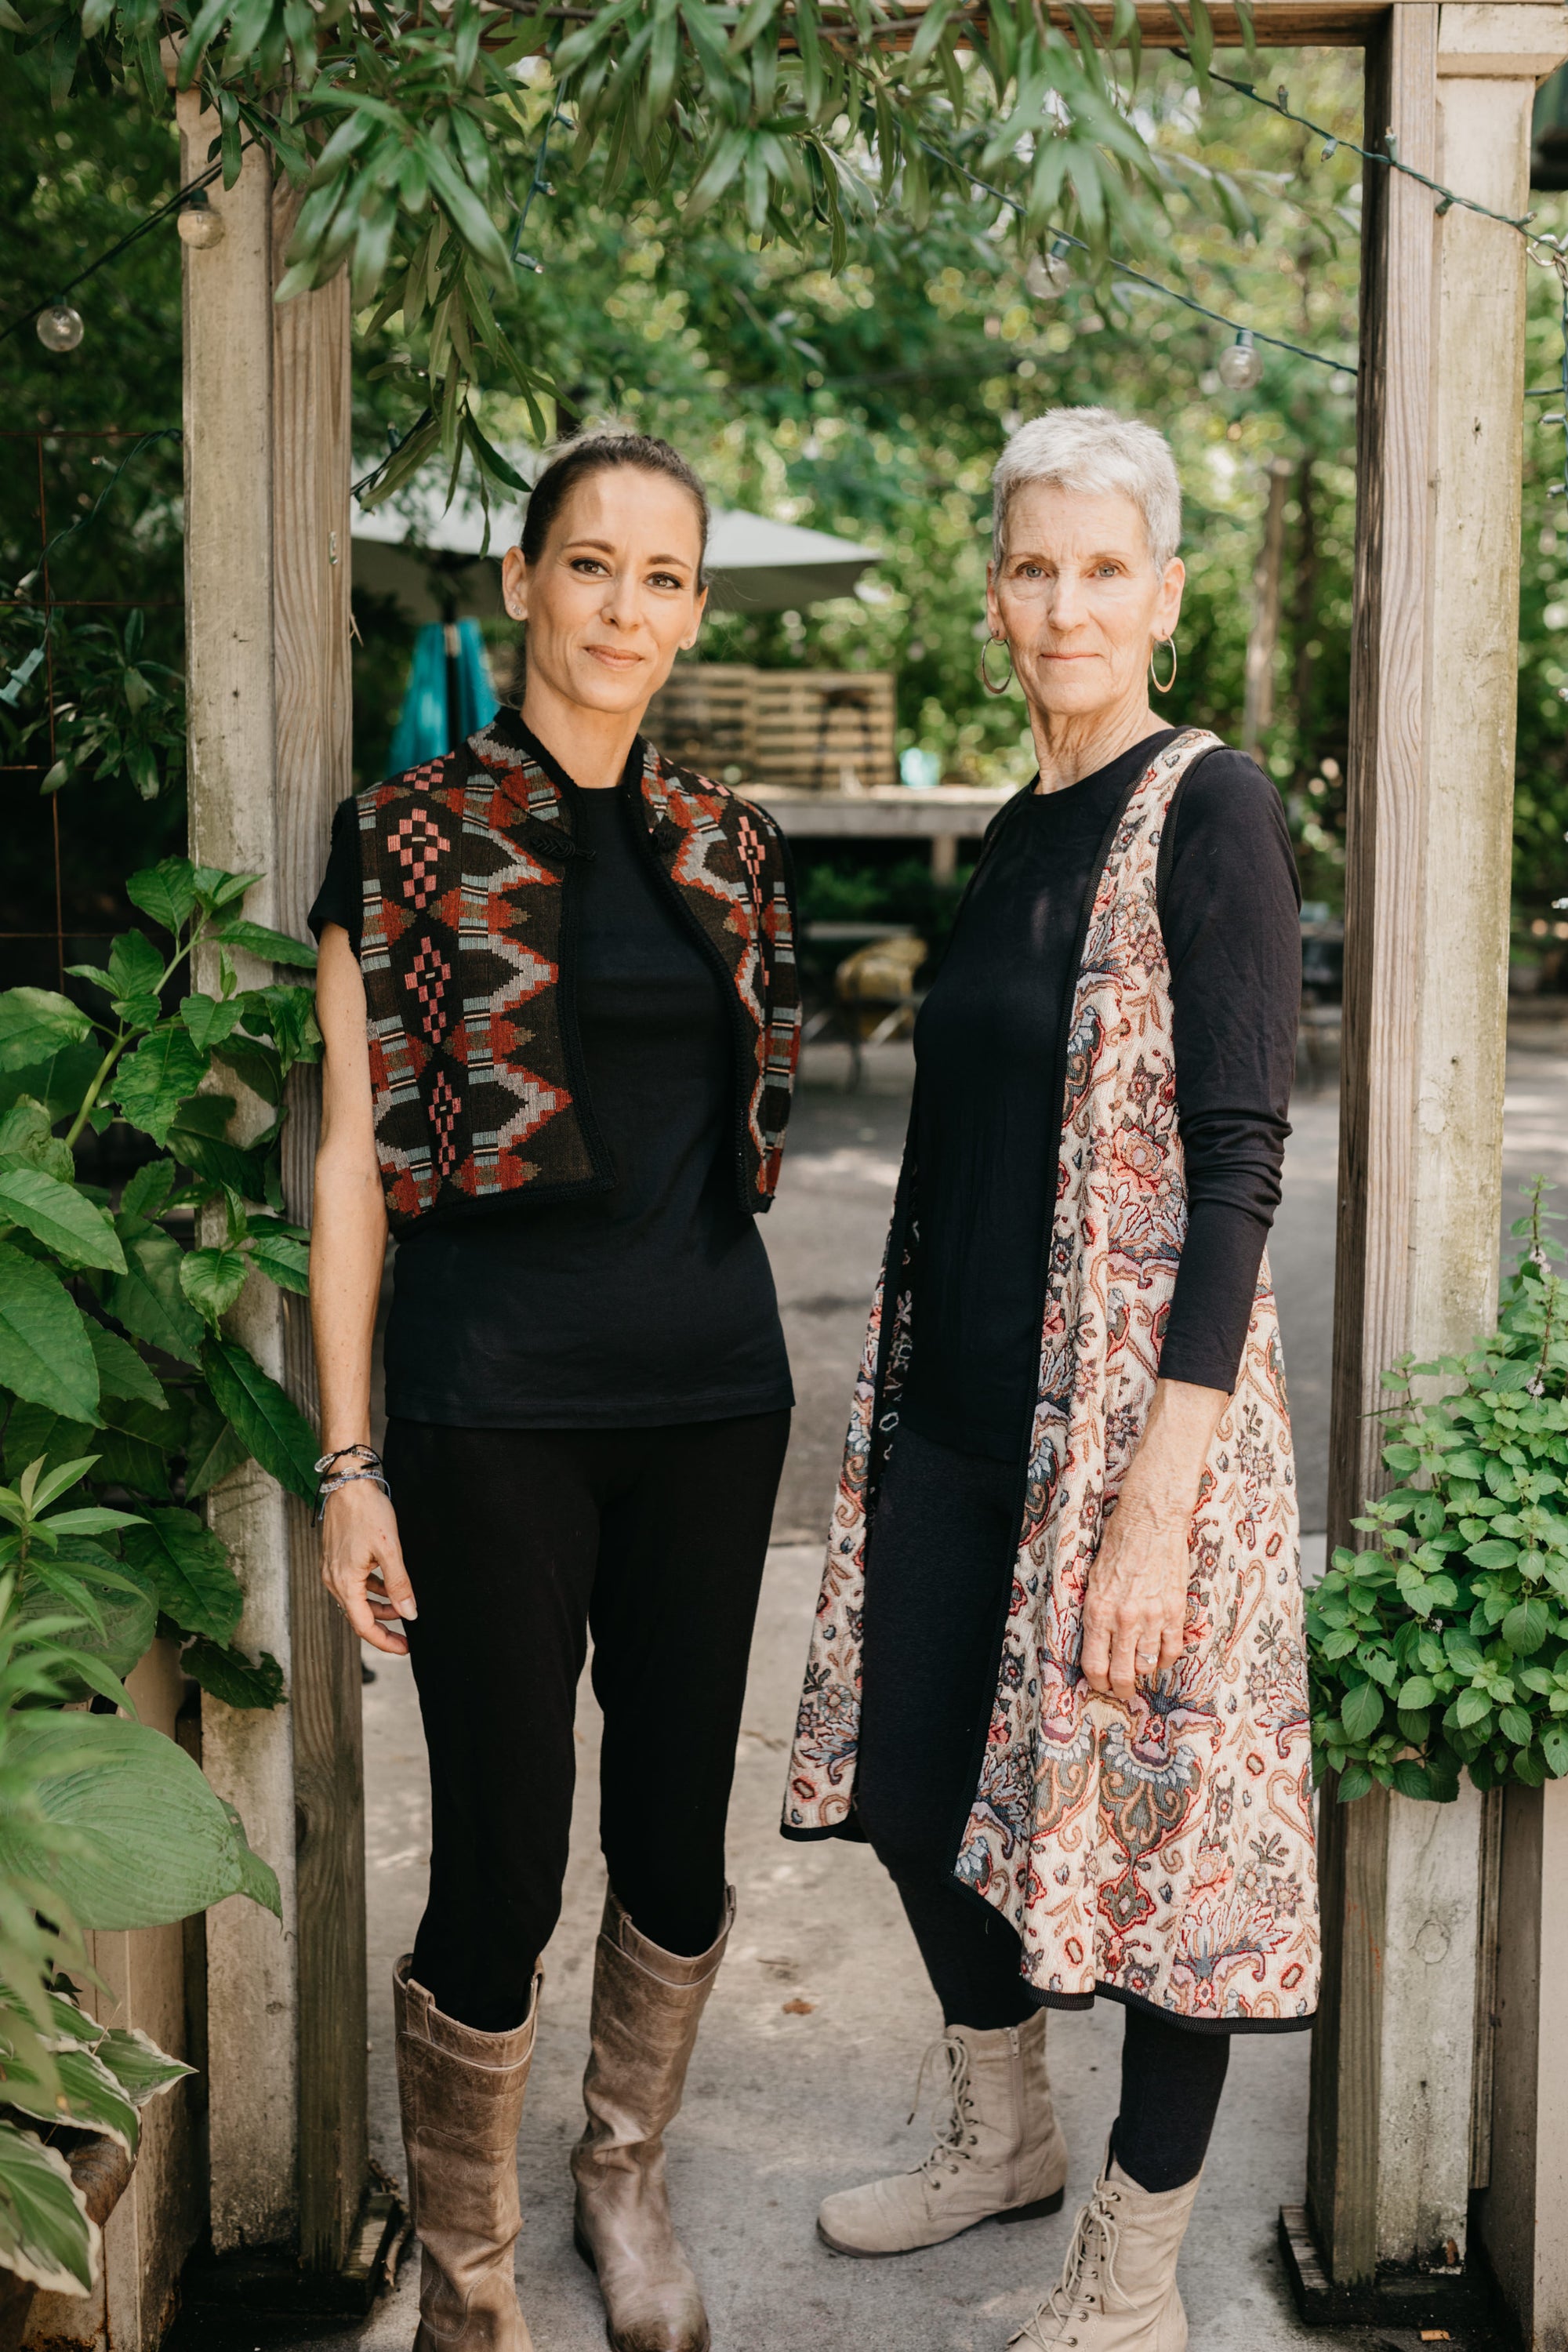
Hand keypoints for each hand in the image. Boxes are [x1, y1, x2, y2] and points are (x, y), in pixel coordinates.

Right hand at [320, 1474, 416, 1656]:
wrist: (347, 1482)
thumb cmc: (367, 1512)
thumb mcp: (389, 1550)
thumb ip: (399, 1584)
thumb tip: (409, 1614)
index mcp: (344, 1583)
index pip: (363, 1626)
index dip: (384, 1641)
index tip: (405, 1648)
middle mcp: (333, 1580)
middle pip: (358, 1616)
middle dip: (384, 1627)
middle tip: (407, 1636)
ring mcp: (332, 1569)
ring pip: (357, 1600)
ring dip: (379, 1607)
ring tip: (402, 1607)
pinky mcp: (336, 1558)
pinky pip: (354, 1584)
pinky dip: (371, 1590)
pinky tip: (387, 1585)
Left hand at [1078, 1378, 1226, 1704]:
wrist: (1150, 1519)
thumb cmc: (1117, 1545)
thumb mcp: (1093, 1579)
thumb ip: (1095, 1612)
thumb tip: (1096, 1642)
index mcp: (1097, 1610)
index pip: (1094, 1665)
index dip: (1097, 1683)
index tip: (1100, 1686)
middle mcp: (1123, 1618)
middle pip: (1122, 1674)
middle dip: (1120, 1688)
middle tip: (1121, 1690)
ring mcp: (1152, 1616)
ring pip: (1147, 1666)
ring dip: (1143, 1673)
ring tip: (1140, 1672)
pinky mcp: (1175, 1610)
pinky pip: (1171, 1649)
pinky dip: (1164, 1658)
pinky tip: (1158, 1655)